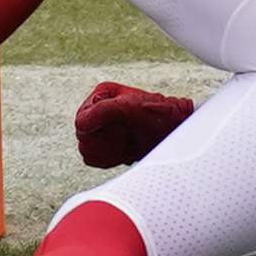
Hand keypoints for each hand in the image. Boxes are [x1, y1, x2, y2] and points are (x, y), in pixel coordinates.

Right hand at [75, 81, 195, 167]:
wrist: (175, 132)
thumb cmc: (158, 115)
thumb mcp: (129, 108)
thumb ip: (101, 112)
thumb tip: (80, 124)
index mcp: (101, 95)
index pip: (81, 119)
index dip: (98, 128)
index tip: (119, 126)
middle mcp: (98, 112)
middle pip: (82, 136)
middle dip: (106, 138)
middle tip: (127, 133)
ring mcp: (101, 130)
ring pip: (86, 149)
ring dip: (109, 149)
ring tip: (128, 141)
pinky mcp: (105, 147)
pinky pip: (93, 159)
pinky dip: (109, 158)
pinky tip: (126, 151)